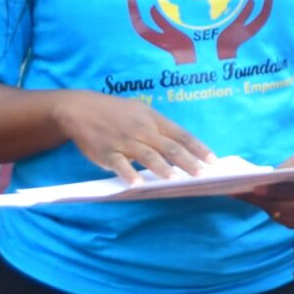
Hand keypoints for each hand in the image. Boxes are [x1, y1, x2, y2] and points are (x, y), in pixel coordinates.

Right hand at [51, 91, 210, 181]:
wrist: (81, 109)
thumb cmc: (117, 113)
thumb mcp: (142, 112)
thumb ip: (160, 129)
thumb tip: (183, 149)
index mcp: (154, 120)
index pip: (182, 135)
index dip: (198, 148)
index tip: (213, 161)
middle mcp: (142, 130)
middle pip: (169, 147)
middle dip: (187, 161)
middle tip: (202, 174)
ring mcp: (124, 141)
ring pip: (147, 155)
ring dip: (162, 168)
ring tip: (174, 179)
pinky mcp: (106, 152)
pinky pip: (119, 164)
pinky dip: (128, 174)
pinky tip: (136, 184)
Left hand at [244, 153, 293, 229]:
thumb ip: (284, 170)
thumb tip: (263, 180)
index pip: (291, 192)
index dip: (273, 190)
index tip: (255, 187)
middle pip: (279, 205)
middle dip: (258, 198)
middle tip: (238, 191)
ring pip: (275, 213)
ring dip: (258, 204)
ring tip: (241, 195)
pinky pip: (278, 218)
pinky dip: (266, 208)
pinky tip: (254, 200)